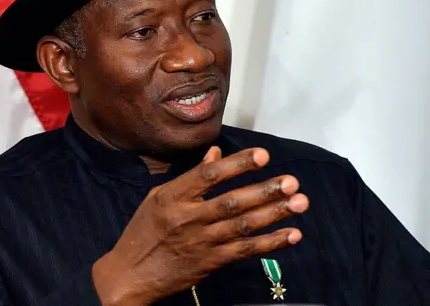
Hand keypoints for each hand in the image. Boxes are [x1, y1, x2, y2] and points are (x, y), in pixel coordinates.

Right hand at [92, 147, 308, 305]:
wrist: (129, 275)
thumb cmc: (144, 231)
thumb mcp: (159, 196)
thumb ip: (191, 177)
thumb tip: (216, 154)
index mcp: (173, 196)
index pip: (209, 176)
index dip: (237, 164)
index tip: (263, 155)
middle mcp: (189, 218)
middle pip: (232, 202)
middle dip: (265, 191)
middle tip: (291, 181)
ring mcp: (202, 242)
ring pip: (243, 226)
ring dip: (274, 214)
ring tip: (300, 202)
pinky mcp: (211, 263)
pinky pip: (245, 251)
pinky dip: (270, 243)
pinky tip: (292, 234)